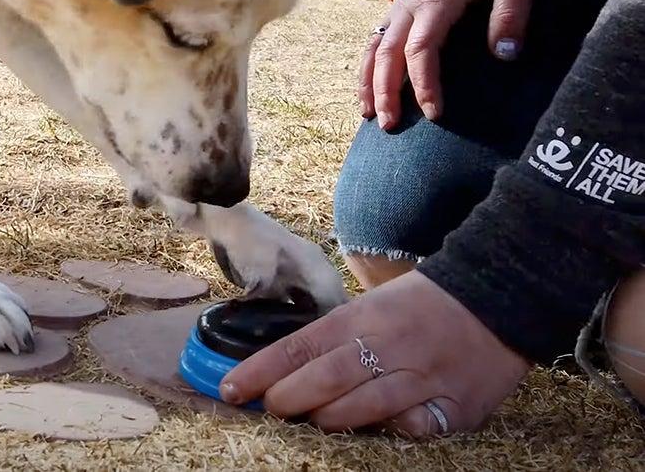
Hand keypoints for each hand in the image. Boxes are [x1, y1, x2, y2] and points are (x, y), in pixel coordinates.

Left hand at [220, 271, 530, 435]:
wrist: (497, 295)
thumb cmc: (423, 302)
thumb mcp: (374, 304)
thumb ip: (336, 335)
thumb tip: (286, 366)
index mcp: (363, 317)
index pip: (299, 346)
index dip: (259, 371)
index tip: (229, 388)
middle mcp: (388, 346)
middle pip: (321, 382)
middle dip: (285, 400)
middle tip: (270, 408)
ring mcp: (422, 378)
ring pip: (359, 411)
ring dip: (328, 420)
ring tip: (316, 419)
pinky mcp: (454, 406)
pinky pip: (413, 430)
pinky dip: (393, 431)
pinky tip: (384, 427)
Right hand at [359, 0, 535, 128]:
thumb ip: (510, 13)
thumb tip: (505, 55)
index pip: (420, 50)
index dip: (424, 84)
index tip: (433, 113)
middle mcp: (410, 3)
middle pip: (387, 54)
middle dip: (385, 92)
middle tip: (389, 126)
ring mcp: (401, 2)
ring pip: (374, 46)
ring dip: (368, 81)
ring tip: (368, 113)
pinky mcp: (402, 3)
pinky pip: (376, 37)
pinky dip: (369, 65)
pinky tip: (371, 85)